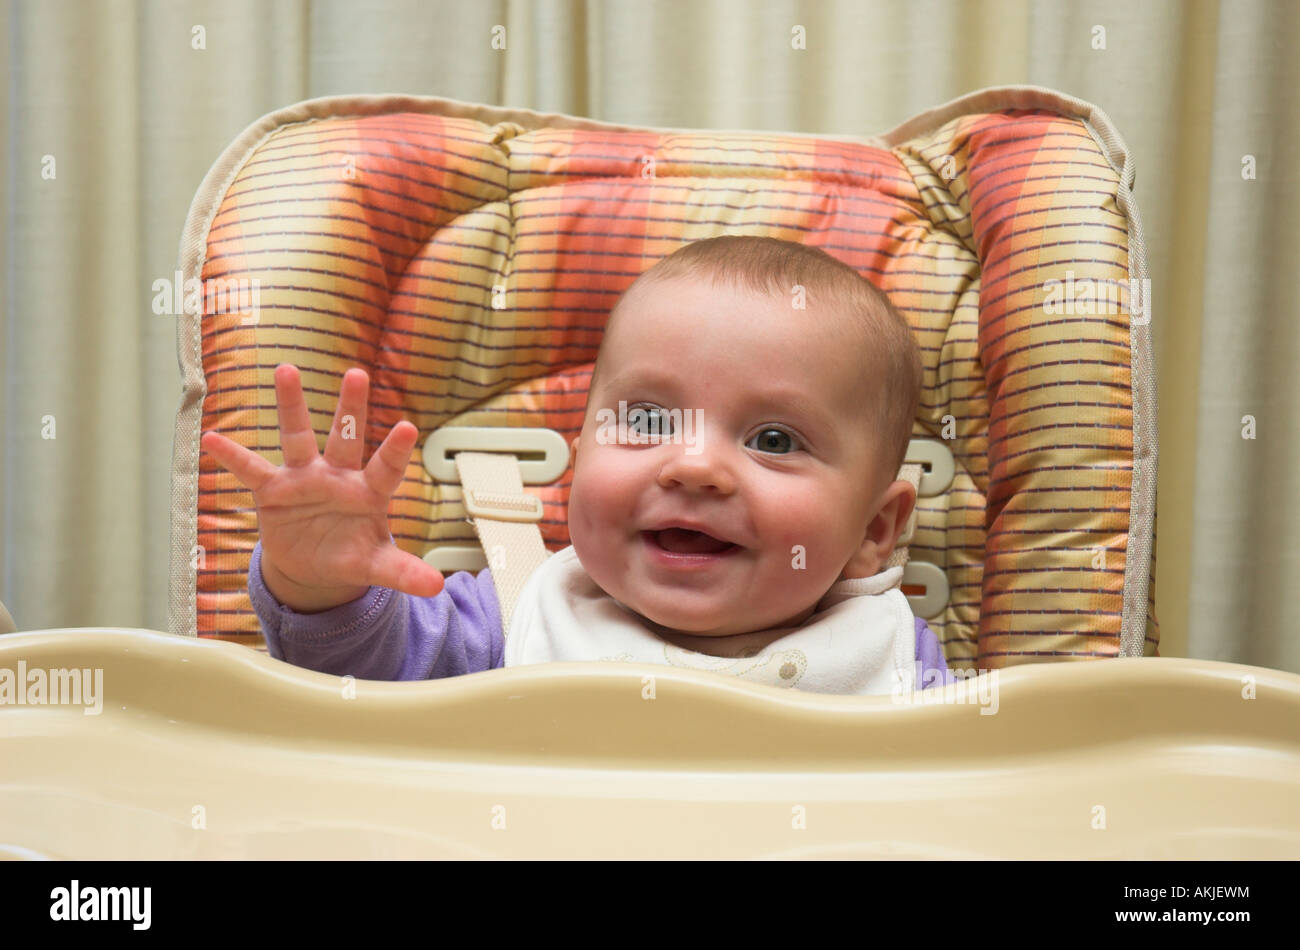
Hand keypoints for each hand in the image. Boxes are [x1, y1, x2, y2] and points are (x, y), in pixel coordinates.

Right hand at [201, 363, 444, 611]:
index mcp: (369, 492)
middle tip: (357, 374)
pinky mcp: (274, 490)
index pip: (386, 468)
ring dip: (292, 405)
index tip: (408, 427)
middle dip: (351, 408)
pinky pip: (251, 470)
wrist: (314, 565)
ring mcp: (305, 478)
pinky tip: (213, 438)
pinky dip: (232, 456)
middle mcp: (338, 476)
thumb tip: (438, 587)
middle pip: (346, 437)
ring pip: (298, 437)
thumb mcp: (377, 565)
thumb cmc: (352, 554)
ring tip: (286, 370)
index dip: (395, 450)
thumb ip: (404, 572)